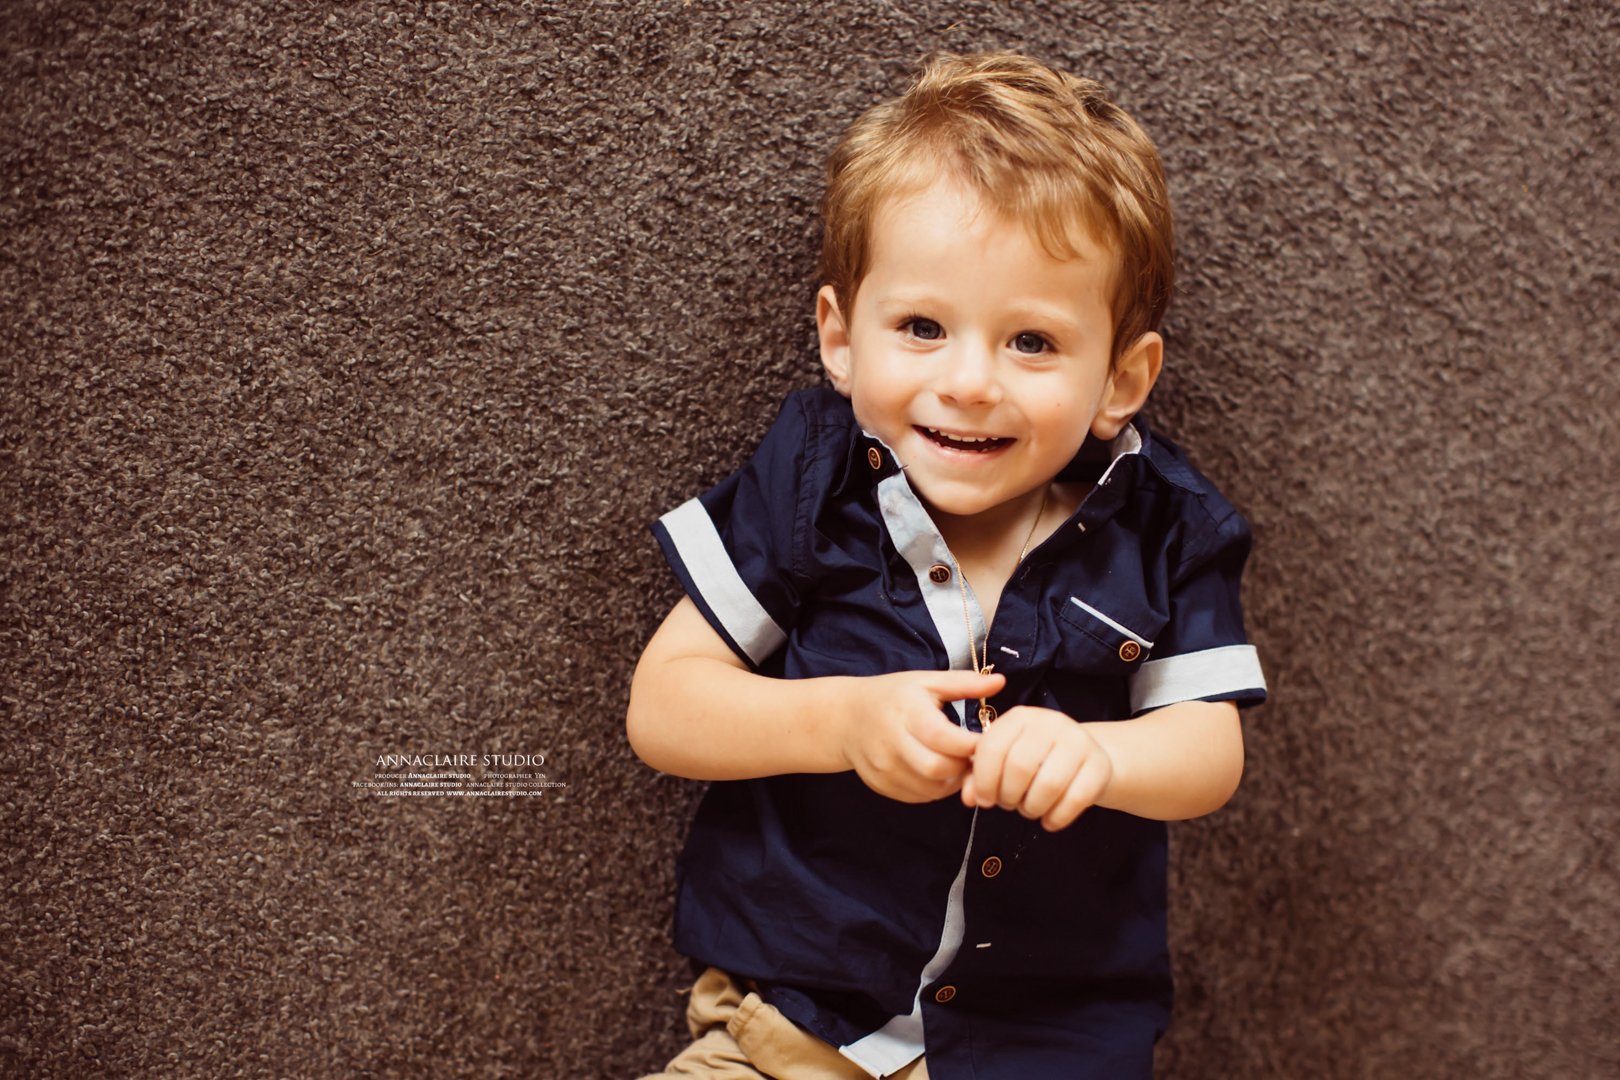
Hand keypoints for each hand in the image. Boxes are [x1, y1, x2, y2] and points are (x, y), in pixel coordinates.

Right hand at [835, 669, 1003, 803]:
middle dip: (964, 766)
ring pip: (932, 788)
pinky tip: (940, 772)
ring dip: (953, 781)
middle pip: (938, 768)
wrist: (846, 718)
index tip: (987, 740)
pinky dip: (937, 789)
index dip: (971, 744)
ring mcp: (884, 768)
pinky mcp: (882, 786)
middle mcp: (891, 742)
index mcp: (905, 712)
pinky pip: (920, 796)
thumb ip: (964, 683)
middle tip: (975, 756)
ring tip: (958, 763)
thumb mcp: (926, 681)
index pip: (943, 738)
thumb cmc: (892, 696)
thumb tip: (1001, 681)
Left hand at [961, 706, 1112, 830]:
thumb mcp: (1004, 760)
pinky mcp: (1099, 765)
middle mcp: (1050, 722)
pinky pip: (1076, 799)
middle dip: (1008, 796)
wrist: (1084, 756)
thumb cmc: (1035, 760)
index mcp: (1020, 717)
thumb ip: (979, 776)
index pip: (992, 748)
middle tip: (1009, 805)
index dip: (983, 780)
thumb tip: (969, 798)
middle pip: (1020, 767)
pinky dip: (1057, 818)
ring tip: (1029, 810)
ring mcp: (1078, 741)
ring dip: (1032, 808)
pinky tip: (1049, 821)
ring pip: (1048, 785)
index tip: (984, 800)